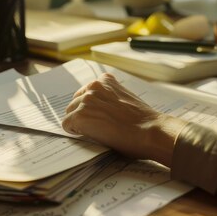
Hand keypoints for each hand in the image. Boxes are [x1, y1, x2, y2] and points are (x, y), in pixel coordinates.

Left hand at [62, 73, 185, 166]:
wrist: (150, 131)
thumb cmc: (143, 120)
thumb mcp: (125, 98)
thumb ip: (110, 97)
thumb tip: (98, 108)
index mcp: (105, 80)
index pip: (86, 92)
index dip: (91, 107)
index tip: (97, 116)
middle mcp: (93, 86)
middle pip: (75, 102)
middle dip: (82, 114)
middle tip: (97, 126)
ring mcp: (86, 101)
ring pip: (70, 113)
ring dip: (79, 123)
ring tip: (96, 132)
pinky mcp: (80, 116)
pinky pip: (66, 125)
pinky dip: (74, 132)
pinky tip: (90, 135)